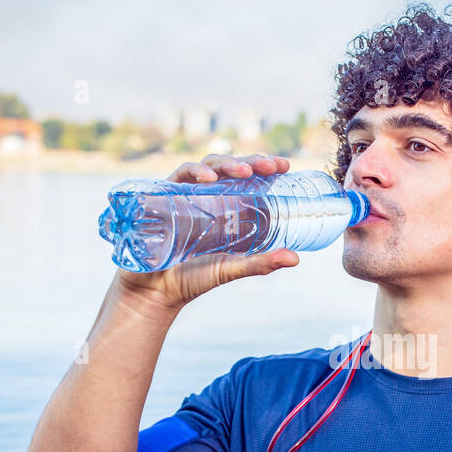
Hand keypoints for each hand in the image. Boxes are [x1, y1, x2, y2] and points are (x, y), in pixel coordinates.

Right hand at [115, 154, 299, 309]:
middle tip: (271, 166)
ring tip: (245, 171)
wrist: (156, 290)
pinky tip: (208, 179)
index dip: (265, 167)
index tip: (285, 166)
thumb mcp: (232, 268)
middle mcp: (208, 196)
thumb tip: (295, 258)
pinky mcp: (165, 196)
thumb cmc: (193, 277)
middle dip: (252, 161)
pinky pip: (180, 176)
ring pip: (210, 166)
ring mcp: (187, 194)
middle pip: (232, 168)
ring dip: (228, 164)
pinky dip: (195, 172)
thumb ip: (261, 264)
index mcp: (227, 207)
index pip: (249, 179)